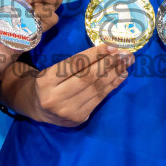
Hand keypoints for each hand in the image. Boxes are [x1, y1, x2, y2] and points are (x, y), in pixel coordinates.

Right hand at [18, 44, 133, 126]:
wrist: (38, 108)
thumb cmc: (49, 83)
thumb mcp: (53, 70)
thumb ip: (75, 63)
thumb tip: (107, 51)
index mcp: (46, 81)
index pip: (75, 64)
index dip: (94, 54)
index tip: (111, 46)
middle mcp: (55, 97)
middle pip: (87, 77)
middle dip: (109, 63)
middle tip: (125, 54)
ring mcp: (68, 111)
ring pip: (96, 88)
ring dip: (115, 73)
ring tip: (127, 62)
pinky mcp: (79, 118)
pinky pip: (99, 99)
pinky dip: (112, 86)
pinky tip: (121, 76)